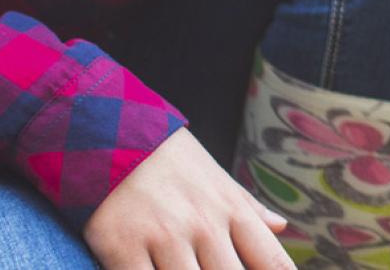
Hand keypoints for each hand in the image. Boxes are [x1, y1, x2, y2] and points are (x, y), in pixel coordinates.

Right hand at [84, 129, 294, 268]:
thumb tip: (281, 226)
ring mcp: (165, 237)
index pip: (272, 261)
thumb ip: (248, 208)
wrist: (109, 134)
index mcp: (231, 211)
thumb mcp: (216, 178)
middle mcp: (204, 225)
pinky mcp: (123, 248)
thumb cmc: (169, 162)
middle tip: (211, 269)